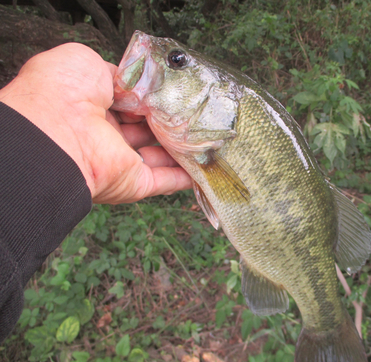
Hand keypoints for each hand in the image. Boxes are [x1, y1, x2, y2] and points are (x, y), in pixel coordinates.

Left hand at [0, 43, 191, 203]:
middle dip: (171, 122)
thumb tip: (140, 84)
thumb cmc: (62, 91)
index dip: (152, 98)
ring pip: (160, 156)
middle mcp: (107, 135)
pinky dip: (186, 178)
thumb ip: (116, 74)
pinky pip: (166, 181)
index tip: (175, 93)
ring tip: (208, 138)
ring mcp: (121, 160)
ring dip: (182, 149)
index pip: (130, 103)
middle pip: (147, 129)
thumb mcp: (87, 63)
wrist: (54, 130)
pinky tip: (205, 169)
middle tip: (195, 113)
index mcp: (93, 106)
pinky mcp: (134, 182)